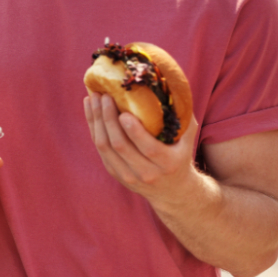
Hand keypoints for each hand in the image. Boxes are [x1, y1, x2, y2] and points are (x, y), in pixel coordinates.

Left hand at [84, 91, 200, 205]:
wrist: (172, 191)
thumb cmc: (180, 154)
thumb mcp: (187, 138)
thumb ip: (182, 115)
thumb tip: (172, 85)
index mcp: (167, 163)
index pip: (148, 148)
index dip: (134, 131)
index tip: (124, 113)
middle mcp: (146, 172)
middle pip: (120, 145)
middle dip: (109, 118)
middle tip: (104, 96)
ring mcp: (127, 175)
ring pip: (105, 147)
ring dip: (96, 120)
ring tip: (93, 98)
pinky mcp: (114, 172)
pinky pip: (99, 148)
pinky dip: (93, 127)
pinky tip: (90, 109)